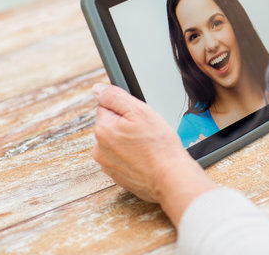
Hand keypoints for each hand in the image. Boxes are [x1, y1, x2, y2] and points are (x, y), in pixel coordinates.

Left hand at [92, 83, 215, 226]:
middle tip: (147, 133)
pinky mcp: (117, 176)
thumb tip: (98, 89)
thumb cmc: (159, 146)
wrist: (170, 178)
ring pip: (118, 143)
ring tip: (149, 147)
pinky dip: (134, 157)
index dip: (127, 109)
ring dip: (130, 142)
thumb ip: (115, 97)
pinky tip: (147, 158)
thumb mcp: (140, 112)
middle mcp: (99, 148)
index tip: (140, 118)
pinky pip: (123, 159)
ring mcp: (108, 165)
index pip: (108, 107)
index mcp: (103, 129)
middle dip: (128, 126)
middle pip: (112, 125)